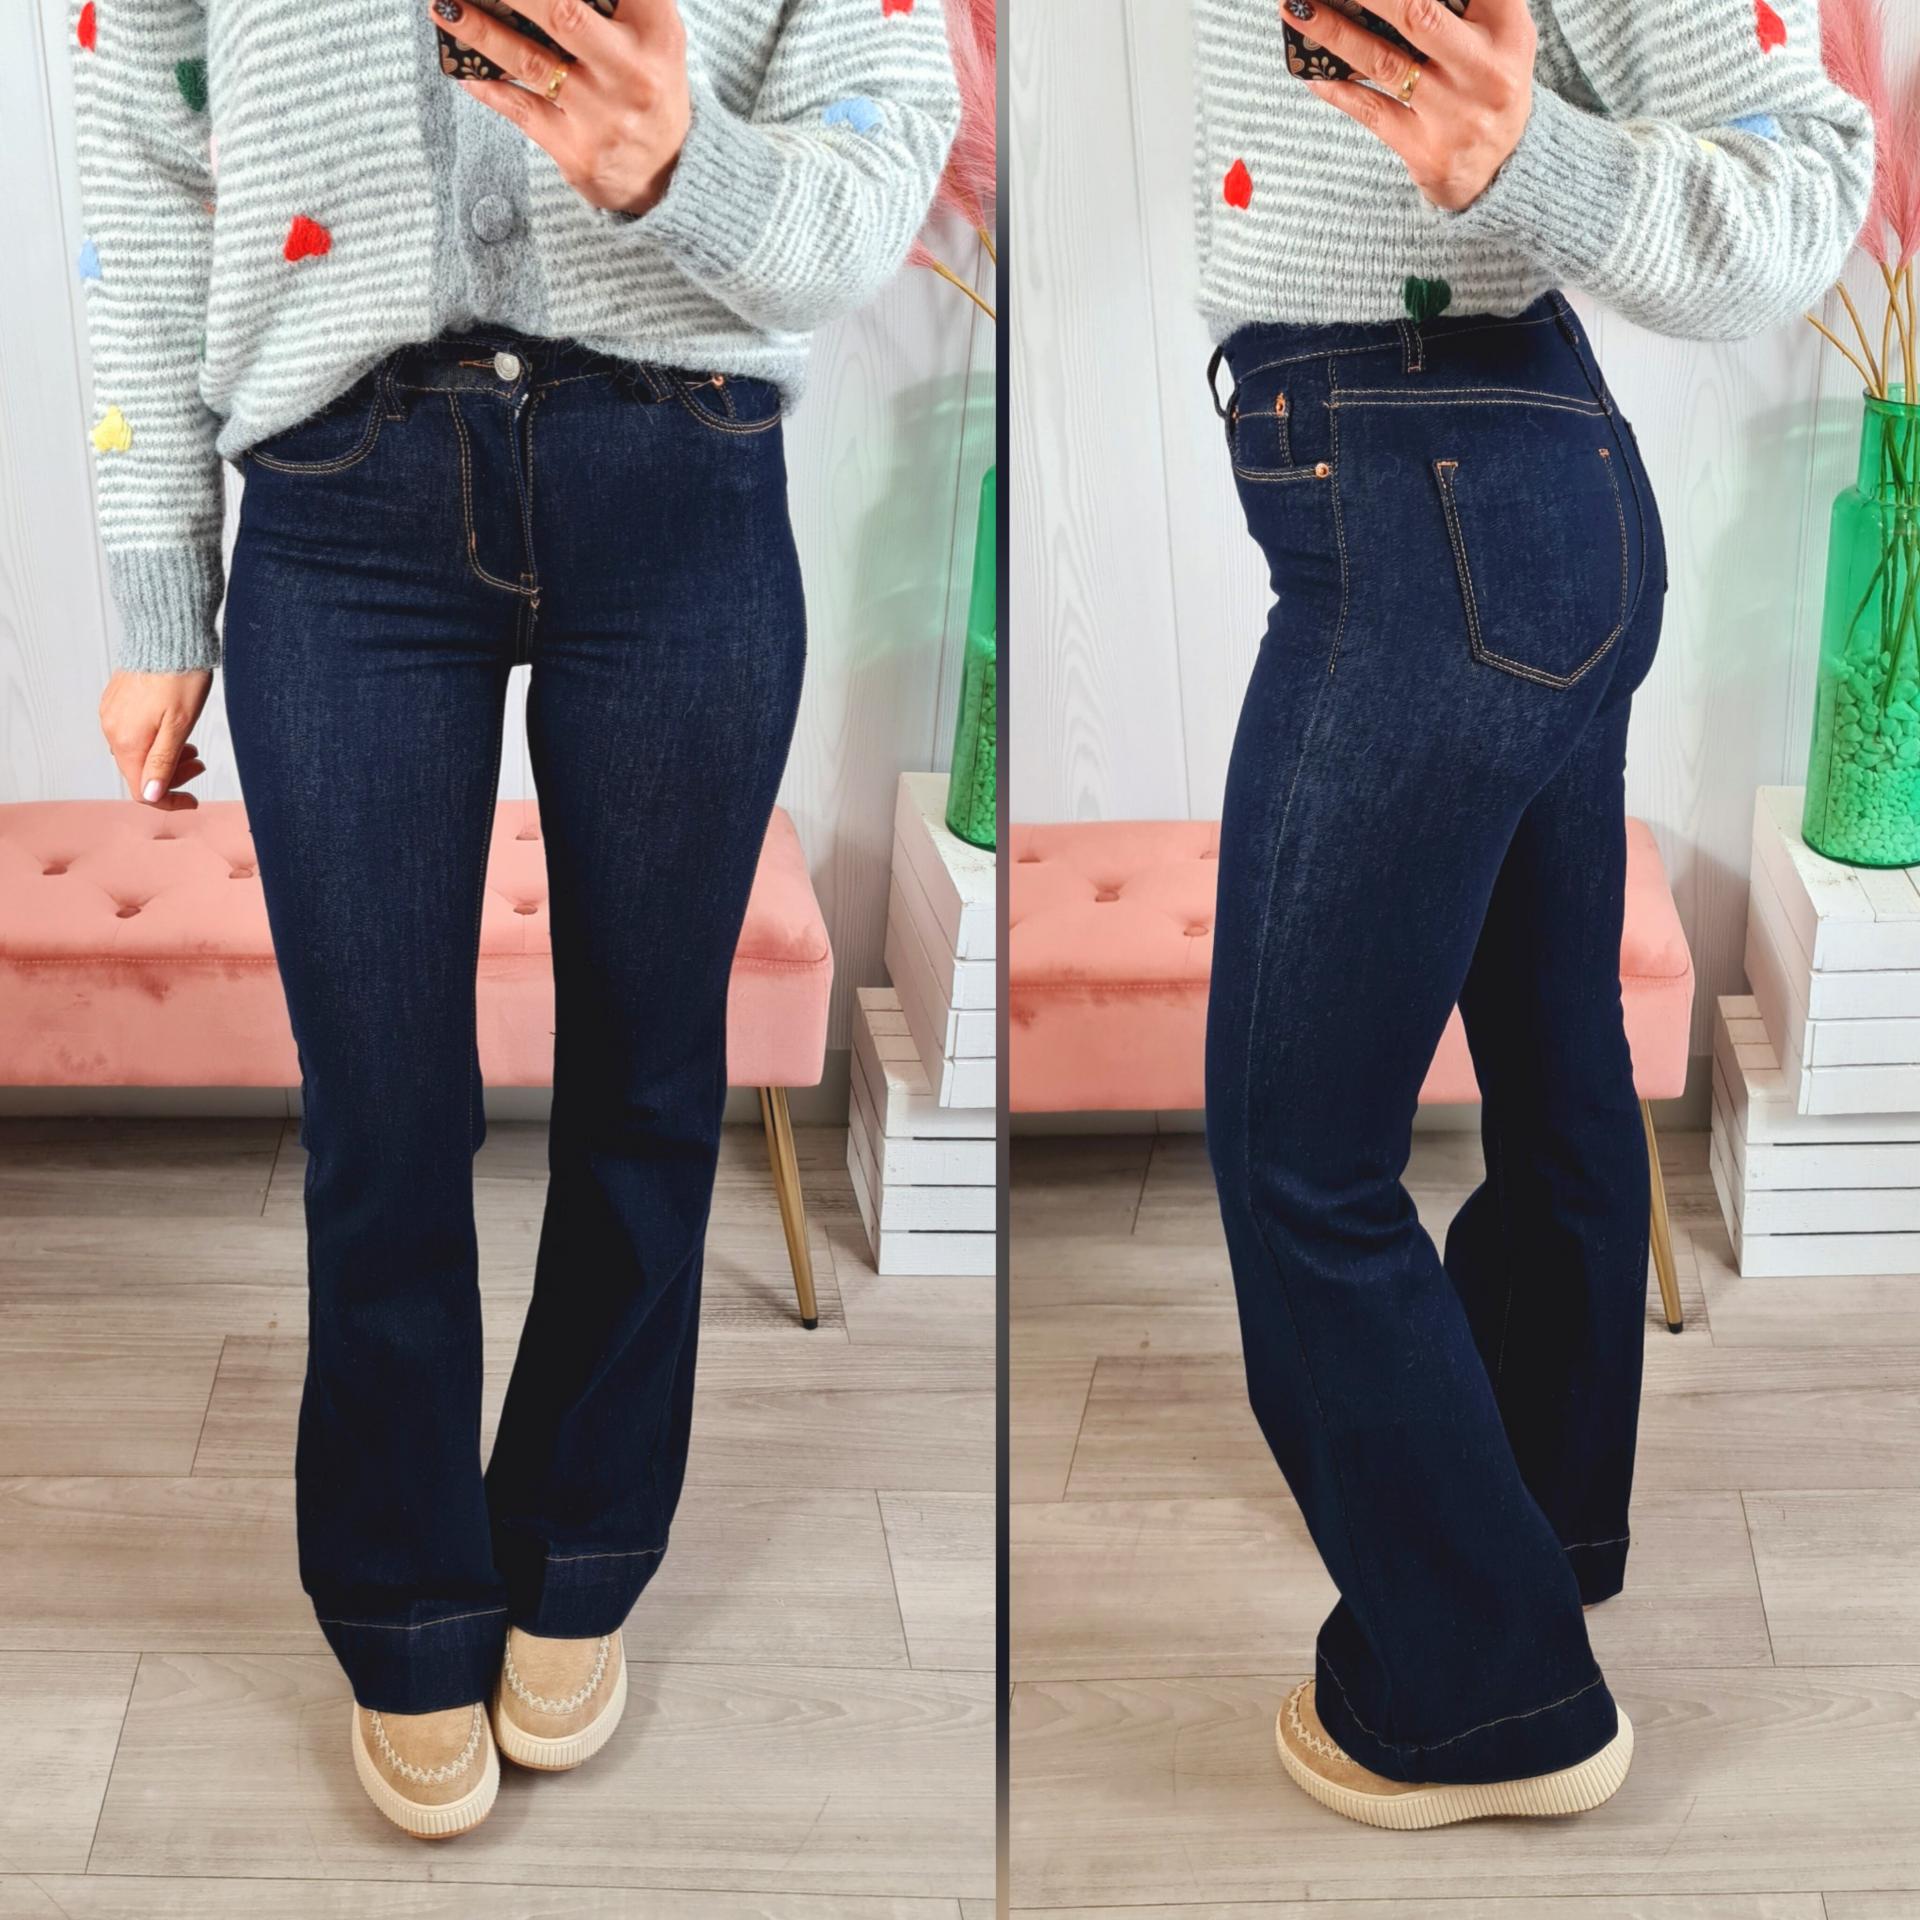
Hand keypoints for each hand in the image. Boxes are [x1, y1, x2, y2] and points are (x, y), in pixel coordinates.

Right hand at [99, 669, 211, 808]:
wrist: (167, 635)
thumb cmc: (179, 677)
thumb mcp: (179, 726)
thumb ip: (162, 763)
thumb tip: (150, 796)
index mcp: (127, 741)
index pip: (142, 790)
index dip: (169, 801)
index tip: (193, 800)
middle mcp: (112, 729)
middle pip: (138, 771)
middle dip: (172, 776)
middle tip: (199, 763)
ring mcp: (112, 713)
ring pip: (136, 751)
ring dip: (165, 758)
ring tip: (191, 748)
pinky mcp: (116, 700)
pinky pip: (132, 732)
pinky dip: (154, 740)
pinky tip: (173, 730)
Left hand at [432, 0, 690, 216]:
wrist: (669, 176)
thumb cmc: (647, 86)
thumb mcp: (653, 35)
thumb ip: (618, 0)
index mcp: (657, 33)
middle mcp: (633, 73)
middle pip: (562, 12)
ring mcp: (603, 116)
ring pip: (530, 61)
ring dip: (479, 29)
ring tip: (444, 6)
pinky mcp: (577, 150)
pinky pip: (521, 110)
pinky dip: (487, 86)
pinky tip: (461, 68)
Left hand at [1288, 0, 1535, 211]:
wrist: (1503, 165)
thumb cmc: (1488, 79)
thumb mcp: (1498, 31)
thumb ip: (1462, 1)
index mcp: (1507, 27)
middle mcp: (1484, 69)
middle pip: (1417, 14)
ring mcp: (1453, 113)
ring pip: (1383, 62)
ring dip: (1333, 32)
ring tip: (1295, 8)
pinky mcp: (1424, 149)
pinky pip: (1370, 111)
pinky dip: (1337, 88)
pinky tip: (1309, 71)